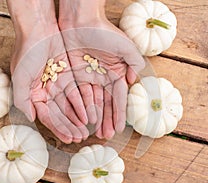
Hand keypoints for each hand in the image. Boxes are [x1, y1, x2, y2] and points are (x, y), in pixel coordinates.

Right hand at [7, 0, 88, 143]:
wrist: (39, 28)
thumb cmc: (27, 52)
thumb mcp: (20, 77)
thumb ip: (22, 99)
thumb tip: (30, 119)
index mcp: (34, 94)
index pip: (48, 116)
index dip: (59, 128)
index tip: (69, 138)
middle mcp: (46, 91)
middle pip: (61, 114)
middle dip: (70, 126)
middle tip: (81, 138)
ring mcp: (58, 84)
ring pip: (70, 106)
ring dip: (78, 118)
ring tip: (88, 129)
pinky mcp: (69, 75)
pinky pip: (77, 92)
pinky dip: (83, 103)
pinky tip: (90, 114)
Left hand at [59, 0, 144, 138]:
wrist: (79, 20)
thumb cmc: (103, 31)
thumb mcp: (125, 45)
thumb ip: (134, 62)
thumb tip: (134, 80)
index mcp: (115, 73)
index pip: (118, 98)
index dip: (119, 114)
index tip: (119, 129)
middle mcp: (102, 78)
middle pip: (105, 104)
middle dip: (106, 121)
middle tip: (105, 136)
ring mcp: (87, 78)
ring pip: (91, 103)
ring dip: (94, 118)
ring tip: (94, 133)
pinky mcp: (73, 76)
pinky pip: (77, 95)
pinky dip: (79, 108)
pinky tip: (81, 120)